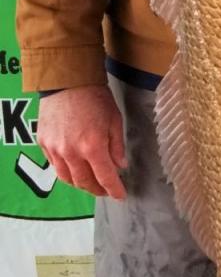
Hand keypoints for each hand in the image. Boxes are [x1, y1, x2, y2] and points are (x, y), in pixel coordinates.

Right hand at [37, 85, 126, 199]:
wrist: (68, 81)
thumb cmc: (95, 97)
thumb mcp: (115, 119)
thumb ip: (117, 145)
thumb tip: (119, 165)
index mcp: (93, 146)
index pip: (105, 177)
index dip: (114, 189)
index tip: (120, 195)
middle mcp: (71, 152)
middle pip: (84, 182)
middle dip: (97, 189)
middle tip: (106, 190)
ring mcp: (55, 149)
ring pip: (67, 178)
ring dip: (81, 184)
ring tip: (91, 182)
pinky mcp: (44, 143)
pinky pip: (55, 165)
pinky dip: (66, 171)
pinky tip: (75, 168)